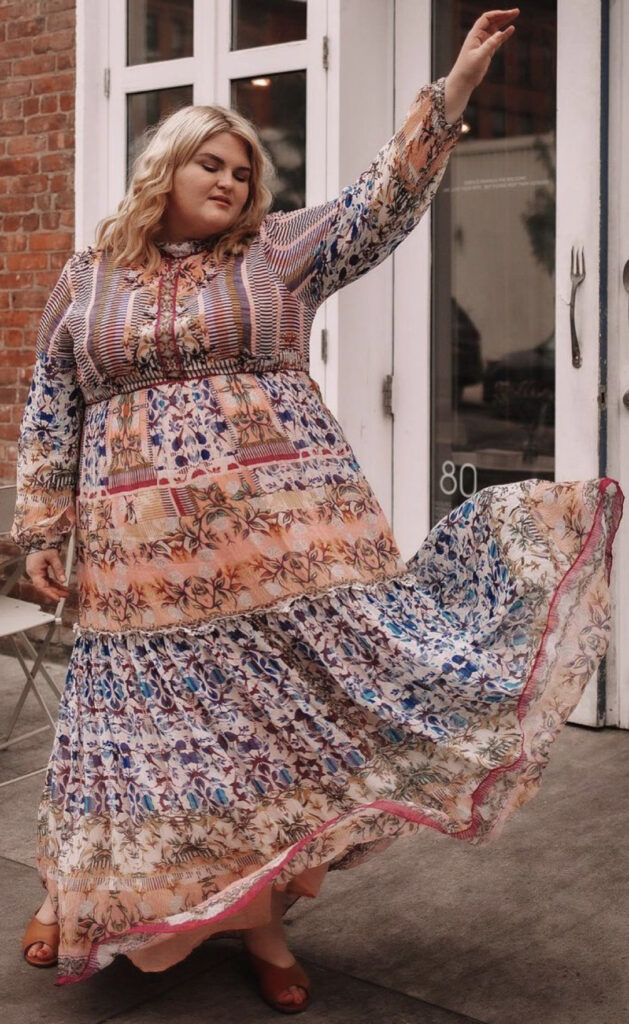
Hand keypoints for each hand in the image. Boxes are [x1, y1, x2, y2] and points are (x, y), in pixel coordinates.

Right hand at [25, 548, 69, 602]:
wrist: (38, 539)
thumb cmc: (43, 546)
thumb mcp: (53, 557)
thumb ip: (58, 569)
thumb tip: (63, 580)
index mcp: (35, 571)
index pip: (42, 586)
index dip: (50, 593)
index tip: (57, 598)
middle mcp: (34, 573)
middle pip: (45, 586)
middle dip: (55, 592)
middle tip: (65, 595)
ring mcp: (36, 572)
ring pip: (46, 583)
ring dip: (55, 588)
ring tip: (66, 591)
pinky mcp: (39, 570)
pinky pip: (47, 579)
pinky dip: (54, 582)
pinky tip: (61, 584)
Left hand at [445, 8, 518, 122]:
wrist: (463, 82)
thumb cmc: (467, 69)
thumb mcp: (479, 56)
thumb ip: (490, 44)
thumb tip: (500, 32)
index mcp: (474, 35)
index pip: (486, 18)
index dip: (497, 14)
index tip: (507, 13)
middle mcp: (479, 36)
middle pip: (492, 21)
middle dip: (503, 15)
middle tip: (516, 12)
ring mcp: (483, 43)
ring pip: (495, 29)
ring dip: (505, 22)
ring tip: (515, 15)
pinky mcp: (487, 51)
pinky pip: (497, 39)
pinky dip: (504, 34)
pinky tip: (511, 29)